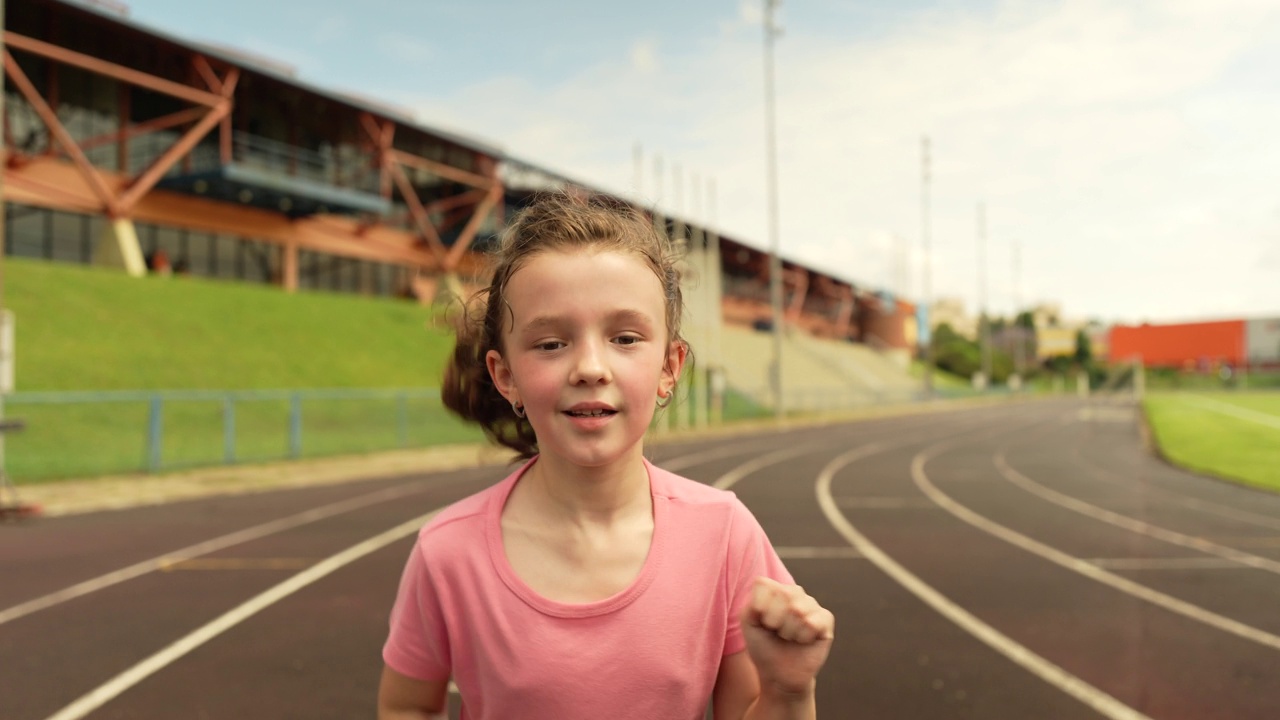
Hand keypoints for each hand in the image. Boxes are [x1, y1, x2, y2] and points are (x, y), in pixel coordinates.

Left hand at [741, 577, 834, 695]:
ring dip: (789, 631)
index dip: (759, 607)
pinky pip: (812, 622)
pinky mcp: (826, 619)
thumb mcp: (749, 623)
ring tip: (789, 637)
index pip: (764, 584)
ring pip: (798, 609)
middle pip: (783, 594)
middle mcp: (794, 592)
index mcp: (774, 589)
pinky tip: (803, 640)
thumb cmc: (763, 646)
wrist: (779, 673)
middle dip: (774, 621)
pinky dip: (803, 637)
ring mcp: (811, 604)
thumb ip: (753, 603)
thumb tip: (776, 593)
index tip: (761, 622)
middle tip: (777, 632)